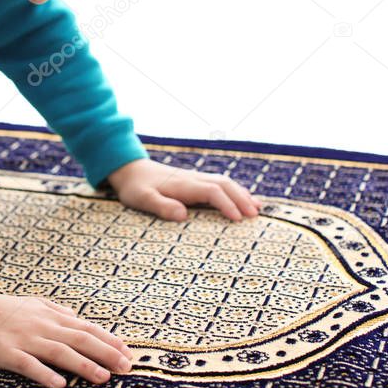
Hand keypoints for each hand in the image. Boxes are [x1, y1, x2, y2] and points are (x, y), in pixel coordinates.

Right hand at [0, 282, 132, 387]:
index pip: (86, 327)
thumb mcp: (31, 304)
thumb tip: (77, 317)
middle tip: (126, 367)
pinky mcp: (5, 352)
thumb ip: (55, 311)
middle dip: (106, 353)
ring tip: (103, 377)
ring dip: (83, 365)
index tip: (127, 352)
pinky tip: (59, 384)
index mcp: (49, 315)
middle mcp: (41, 326)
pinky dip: (44, 374)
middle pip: (80, 339)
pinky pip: (27, 364)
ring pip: (59, 352)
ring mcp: (23, 339)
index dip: (109, 340)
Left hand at [106, 158, 262, 221]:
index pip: (211, 191)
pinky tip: (243, 199)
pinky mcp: (194, 181)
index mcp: (182, 184)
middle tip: (255, 216)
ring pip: (224, 182)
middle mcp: (192, 179)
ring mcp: (195, 178)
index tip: (237, 219)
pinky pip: (220, 184)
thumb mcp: (141, 198)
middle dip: (241, 198)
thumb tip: (183, 215)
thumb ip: (160, 206)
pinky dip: (235, 191)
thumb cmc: (135, 187)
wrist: (130, 169)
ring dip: (241, 194)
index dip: (226, 204)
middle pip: (224, 184)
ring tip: (257, 209)